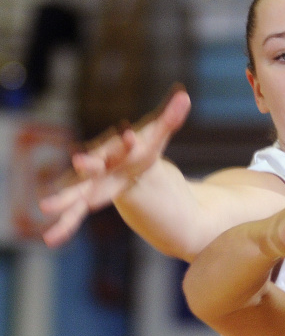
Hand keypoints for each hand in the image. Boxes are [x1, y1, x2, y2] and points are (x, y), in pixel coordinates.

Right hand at [37, 86, 191, 246]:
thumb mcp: (156, 138)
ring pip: (80, 192)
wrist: (122, 161)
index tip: (130, 137)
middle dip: (90, 164)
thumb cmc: (139, 148)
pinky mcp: (90, 198)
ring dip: (66, 198)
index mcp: (119, 149)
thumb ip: (169, 119)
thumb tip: (185, 95)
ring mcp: (94, 183)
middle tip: (81, 161)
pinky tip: (51, 240)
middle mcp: (102, 165)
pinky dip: (66, 226)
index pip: (124, 145)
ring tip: (47, 206)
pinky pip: (78, 214)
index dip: (127, 142)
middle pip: (96, 165)